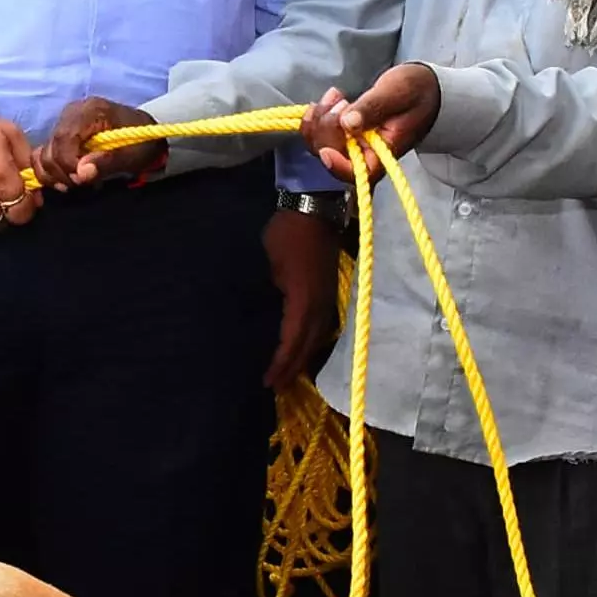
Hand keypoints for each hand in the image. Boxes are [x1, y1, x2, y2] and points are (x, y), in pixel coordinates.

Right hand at [38, 97, 162, 190]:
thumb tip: (81, 173)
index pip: (64, 139)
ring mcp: (65, 122)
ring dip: (56, 174)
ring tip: (78, 182)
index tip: (83, 179)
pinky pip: (45, 154)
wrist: (146, 135)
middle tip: (84, 183)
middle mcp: (73, 112)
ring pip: (44, 153)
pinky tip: (67, 179)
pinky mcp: (61, 134)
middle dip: (63, 172)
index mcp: (91, 112)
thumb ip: (106, 162)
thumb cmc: (141, 143)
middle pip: (51, 147)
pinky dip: (51, 170)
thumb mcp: (131, 155)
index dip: (68, 164)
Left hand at [261, 208, 346, 391]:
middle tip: (278, 387)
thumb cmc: (287, 233)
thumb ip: (271, 292)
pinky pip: (322, 325)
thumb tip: (269, 312)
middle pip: (308, 345)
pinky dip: (311, 341)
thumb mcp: (271, 264)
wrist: (316, 208)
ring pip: (318, 337)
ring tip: (290, 374)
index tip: (267, 381)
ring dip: (304, 357)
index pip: (292, 341)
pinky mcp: (329, 291)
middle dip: (293, 368)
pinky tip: (304, 347)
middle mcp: (320, 305)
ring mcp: (328, 298)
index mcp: (304, 301)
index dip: (281, 364)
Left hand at [304, 64, 441, 183]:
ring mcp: (354, 144)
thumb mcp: (397, 92)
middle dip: (325, 129)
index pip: (359, 173)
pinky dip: (317, 118)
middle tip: (339, 99)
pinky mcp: (346, 134)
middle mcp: (367, 154)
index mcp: (385, 153)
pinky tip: (327, 100)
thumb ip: (374, 107)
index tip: (326, 150)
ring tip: (335, 96)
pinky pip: (321, 134)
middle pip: (332, 156)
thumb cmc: (417, 90)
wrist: (425, 88)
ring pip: (321, 144)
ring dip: (318, 120)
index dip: (338, 166)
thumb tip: (348, 123)